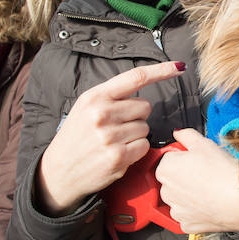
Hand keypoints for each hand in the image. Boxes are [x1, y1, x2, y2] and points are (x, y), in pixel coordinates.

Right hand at [36, 61, 184, 214]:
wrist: (59, 171)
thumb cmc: (76, 137)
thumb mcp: (85, 108)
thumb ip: (111, 96)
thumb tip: (144, 85)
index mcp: (95, 97)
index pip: (135, 77)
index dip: (161, 71)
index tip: (179, 67)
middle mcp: (102, 113)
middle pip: (145, 107)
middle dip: (137, 116)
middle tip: (117, 127)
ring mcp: (110, 136)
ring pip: (145, 128)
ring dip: (135, 135)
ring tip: (113, 142)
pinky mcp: (117, 157)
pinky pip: (144, 146)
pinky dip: (136, 151)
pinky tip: (118, 154)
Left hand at [155, 128, 238, 232]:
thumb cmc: (223, 172)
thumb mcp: (205, 144)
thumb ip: (186, 135)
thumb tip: (177, 133)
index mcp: (166, 169)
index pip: (167, 159)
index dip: (182, 158)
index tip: (195, 160)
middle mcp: (165, 191)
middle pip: (171, 180)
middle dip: (183, 177)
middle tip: (204, 174)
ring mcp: (175, 210)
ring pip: (178, 199)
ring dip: (187, 195)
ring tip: (208, 189)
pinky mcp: (186, 224)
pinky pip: (187, 215)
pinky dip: (195, 211)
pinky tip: (208, 203)